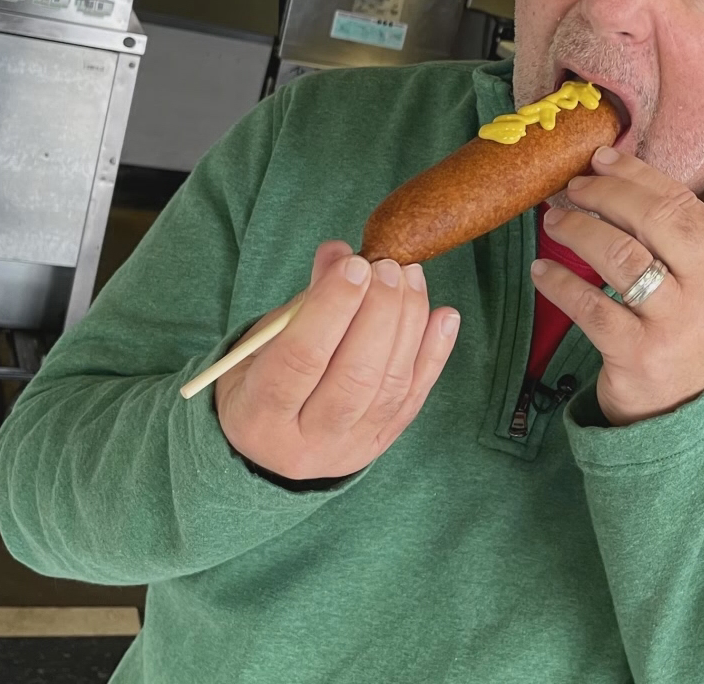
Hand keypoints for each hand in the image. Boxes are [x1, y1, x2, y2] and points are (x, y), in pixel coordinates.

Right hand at [216, 242, 459, 479]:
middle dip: (378, 313)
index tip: (354, 265)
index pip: (300, 360)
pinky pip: (414, 399)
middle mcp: (307, 441)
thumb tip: (340, 254)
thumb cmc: (259, 383)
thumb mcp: (260, 346)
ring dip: (408, 324)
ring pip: (390, 387)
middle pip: (354, 378)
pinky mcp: (382, 443)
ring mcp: (349, 447)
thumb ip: (302, 303)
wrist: (271, 450)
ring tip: (410, 277)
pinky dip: (434, 354)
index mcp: (258, 416)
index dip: (331, 308)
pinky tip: (445, 317)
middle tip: (387, 267)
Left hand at [531, 147, 703, 425]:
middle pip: (653, 220)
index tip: (600, 160)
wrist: (685, 413)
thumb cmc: (686, 333)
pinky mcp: (638, 354)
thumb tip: (613, 175)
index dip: (636, 175)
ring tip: (553, 222)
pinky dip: (559, 281)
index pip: (681, 203)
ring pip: (620, 255)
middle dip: (605, 195)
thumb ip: (676, 237)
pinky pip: (589, 305)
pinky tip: (542, 270)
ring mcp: (676, 324)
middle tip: (571, 189)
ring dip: (578, 230)